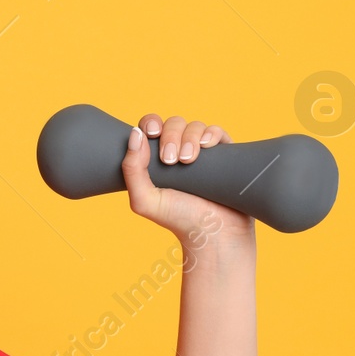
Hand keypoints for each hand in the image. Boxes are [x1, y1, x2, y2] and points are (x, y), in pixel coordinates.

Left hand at [123, 113, 254, 247]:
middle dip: (170, 136)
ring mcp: (202, 152)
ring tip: (188, 161)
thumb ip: (132, 170)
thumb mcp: (144, 200)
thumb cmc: (177, 219)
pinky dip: (211, 134)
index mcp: (156, 158)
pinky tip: (207, 147)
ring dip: (189, 138)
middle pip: (173, 124)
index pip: (151, 127)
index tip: (150, 132)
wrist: (212, 232)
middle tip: (171, 160)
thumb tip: (135, 135)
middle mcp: (178, 150)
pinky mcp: (223, 154)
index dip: (150, 123)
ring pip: (194, 126)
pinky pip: (217, 132)